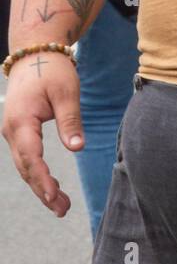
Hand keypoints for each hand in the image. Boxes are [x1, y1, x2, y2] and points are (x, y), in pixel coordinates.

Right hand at [2, 53, 82, 217]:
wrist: (36, 53)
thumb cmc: (53, 70)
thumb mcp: (66, 92)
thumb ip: (70, 121)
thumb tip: (77, 148)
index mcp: (21, 121)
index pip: (31, 157)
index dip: (42, 179)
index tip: (54, 196)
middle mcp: (11, 130)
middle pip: (25, 167)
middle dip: (43, 191)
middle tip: (62, 210)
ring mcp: (13, 132)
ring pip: (24, 166)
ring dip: (40, 186)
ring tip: (61, 206)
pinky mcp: (19, 132)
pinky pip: (26, 158)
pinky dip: (37, 174)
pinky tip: (51, 188)